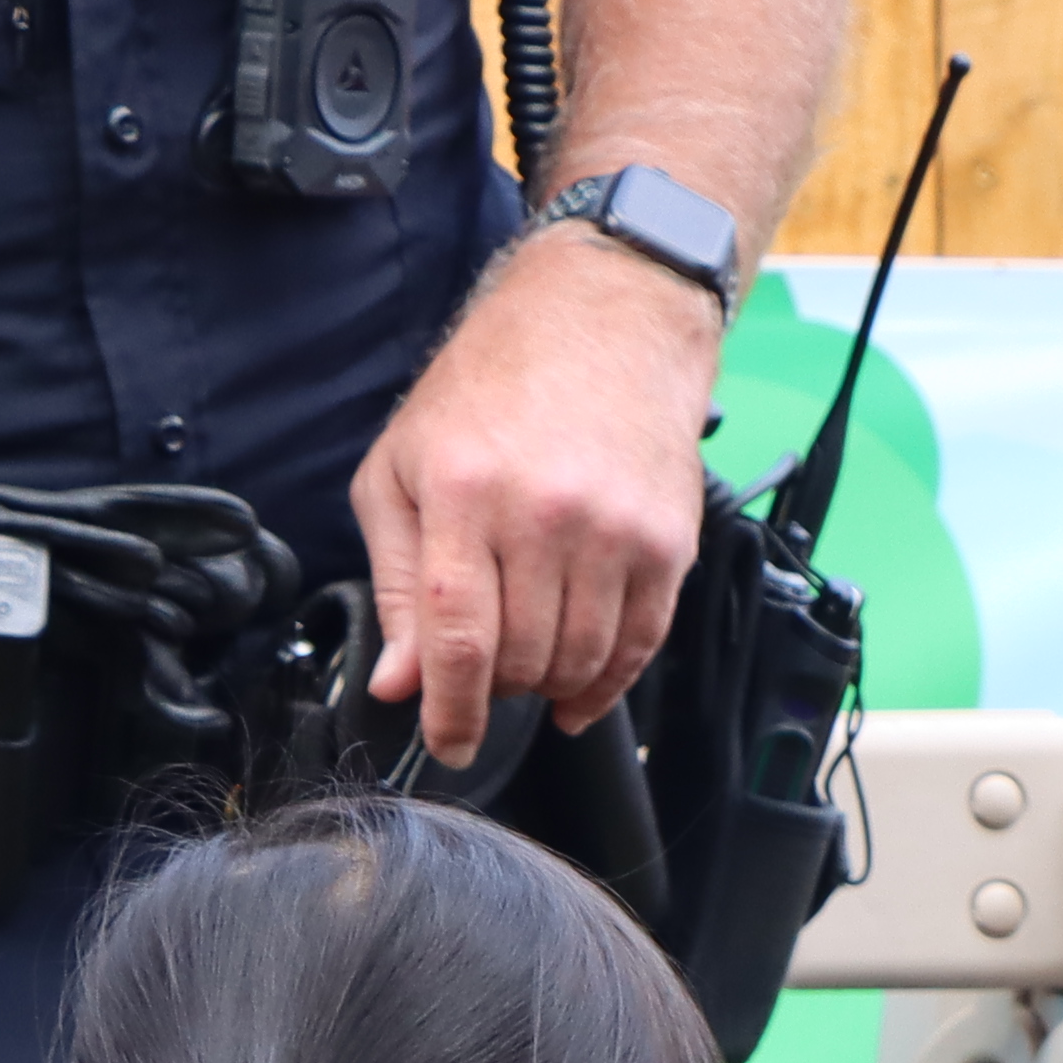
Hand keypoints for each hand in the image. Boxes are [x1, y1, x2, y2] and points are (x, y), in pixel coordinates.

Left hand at [350, 227, 724, 764]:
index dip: (450, 713)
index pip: (457, 641)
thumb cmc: (492, 385)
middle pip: (521, 661)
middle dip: (495, 686)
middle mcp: (544, 513)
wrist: (604, 319)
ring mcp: (615, 531)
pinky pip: (640, 647)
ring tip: (529, 656)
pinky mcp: (668, 542)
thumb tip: (399, 684)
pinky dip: (607, 683)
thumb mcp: (404, 467)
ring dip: (549, 683)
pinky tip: (580, 688)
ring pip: (580, 662)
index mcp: (465, 492)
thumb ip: (395, 581)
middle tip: (485, 668)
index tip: (446, 743)